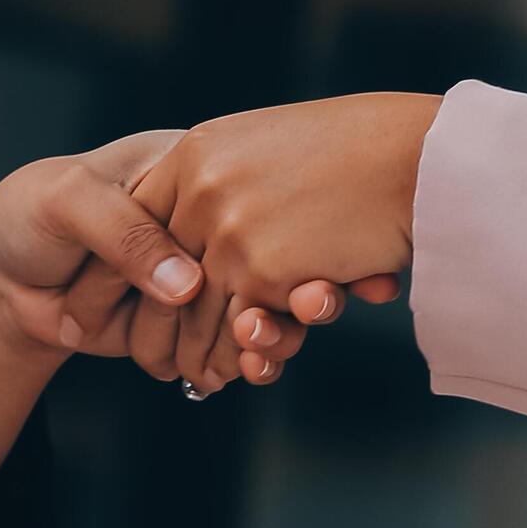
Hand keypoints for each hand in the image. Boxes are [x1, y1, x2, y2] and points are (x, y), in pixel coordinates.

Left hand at [0, 128, 362, 498]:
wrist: (1, 277)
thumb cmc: (30, 215)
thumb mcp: (70, 202)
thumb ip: (126, 233)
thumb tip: (188, 285)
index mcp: (189, 167)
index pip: (243, 200)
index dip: (283, 233)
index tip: (307, 271)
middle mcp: (207, 218)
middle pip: (269, 258)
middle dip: (296, 292)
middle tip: (314, 306)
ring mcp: (205, 273)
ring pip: (260, 307)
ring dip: (276, 334)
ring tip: (270, 352)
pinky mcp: (191, 321)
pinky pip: (232, 344)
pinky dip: (248, 363)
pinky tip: (253, 371)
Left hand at [120, 92, 442, 394]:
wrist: (418, 153)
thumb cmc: (358, 151)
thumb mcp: (268, 148)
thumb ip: (225, 183)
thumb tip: (198, 235)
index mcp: (194, 154)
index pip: (133, 225)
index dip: (117, 275)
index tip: (108, 309)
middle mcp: (200, 189)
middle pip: (153, 281)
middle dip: (147, 332)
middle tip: (150, 363)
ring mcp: (229, 230)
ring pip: (191, 317)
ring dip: (193, 358)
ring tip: (196, 379)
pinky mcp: (264, 269)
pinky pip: (234, 334)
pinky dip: (234, 363)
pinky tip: (235, 375)